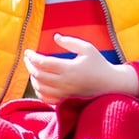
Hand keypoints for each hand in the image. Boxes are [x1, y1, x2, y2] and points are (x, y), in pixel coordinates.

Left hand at [23, 34, 137, 103]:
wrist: (111, 84)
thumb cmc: (99, 64)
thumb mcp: (87, 48)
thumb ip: (70, 42)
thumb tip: (55, 37)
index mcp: (69, 68)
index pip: (43, 63)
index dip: (32, 57)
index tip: (27, 52)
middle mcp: (65, 83)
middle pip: (38, 75)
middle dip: (29, 66)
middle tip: (27, 59)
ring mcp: (64, 94)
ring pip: (40, 88)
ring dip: (32, 78)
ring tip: (32, 69)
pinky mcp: (66, 101)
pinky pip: (46, 99)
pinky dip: (38, 91)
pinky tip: (39, 83)